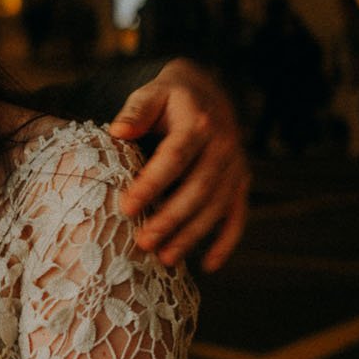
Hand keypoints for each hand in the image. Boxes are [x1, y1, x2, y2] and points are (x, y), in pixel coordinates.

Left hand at [106, 59, 248, 271]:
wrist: (207, 92)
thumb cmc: (169, 99)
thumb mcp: (150, 94)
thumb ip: (135, 111)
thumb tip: (118, 131)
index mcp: (199, 122)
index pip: (175, 156)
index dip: (152, 183)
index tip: (126, 207)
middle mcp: (224, 146)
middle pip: (199, 187)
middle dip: (171, 218)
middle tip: (143, 242)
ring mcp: (235, 167)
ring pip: (216, 207)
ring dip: (192, 235)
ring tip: (164, 258)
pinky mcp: (240, 183)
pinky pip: (237, 216)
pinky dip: (226, 242)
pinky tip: (208, 266)